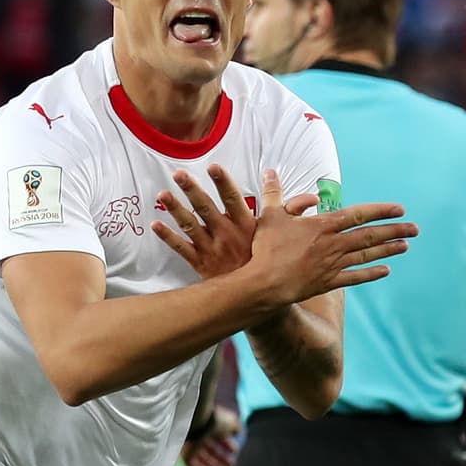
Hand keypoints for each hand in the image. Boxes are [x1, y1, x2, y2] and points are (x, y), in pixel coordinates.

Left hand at [152, 164, 319, 279]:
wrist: (259, 299)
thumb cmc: (269, 262)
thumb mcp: (282, 237)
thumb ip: (292, 213)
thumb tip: (311, 197)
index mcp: (246, 226)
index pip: (233, 198)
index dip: (222, 182)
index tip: (213, 166)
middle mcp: (227, 235)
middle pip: (207, 208)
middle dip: (193, 190)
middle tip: (179, 173)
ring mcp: (212, 250)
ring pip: (190, 227)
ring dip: (176, 210)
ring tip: (162, 194)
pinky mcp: (201, 264)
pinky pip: (181, 249)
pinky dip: (167, 237)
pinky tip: (154, 224)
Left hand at [181, 408, 241, 465]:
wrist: (199, 421)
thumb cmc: (215, 420)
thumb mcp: (232, 422)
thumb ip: (236, 428)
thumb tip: (237, 432)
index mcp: (209, 425)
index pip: (218, 438)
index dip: (227, 445)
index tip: (235, 452)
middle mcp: (199, 435)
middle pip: (210, 451)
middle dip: (222, 460)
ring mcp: (191, 445)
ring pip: (203, 460)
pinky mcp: (185, 454)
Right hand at [248, 169, 416, 305]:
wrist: (264, 283)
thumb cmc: (266, 249)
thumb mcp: (269, 216)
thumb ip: (274, 193)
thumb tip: (270, 172)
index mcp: (323, 226)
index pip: (359, 214)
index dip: (380, 211)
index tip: (399, 209)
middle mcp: (333, 244)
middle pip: (370, 235)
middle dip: (394, 230)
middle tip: (415, 228)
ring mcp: (333, 264)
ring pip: (367, 254)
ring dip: (388, 250)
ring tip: (406, 245)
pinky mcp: (329, 282)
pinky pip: (356, 277)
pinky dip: (371, 273)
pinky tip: (385, 270)